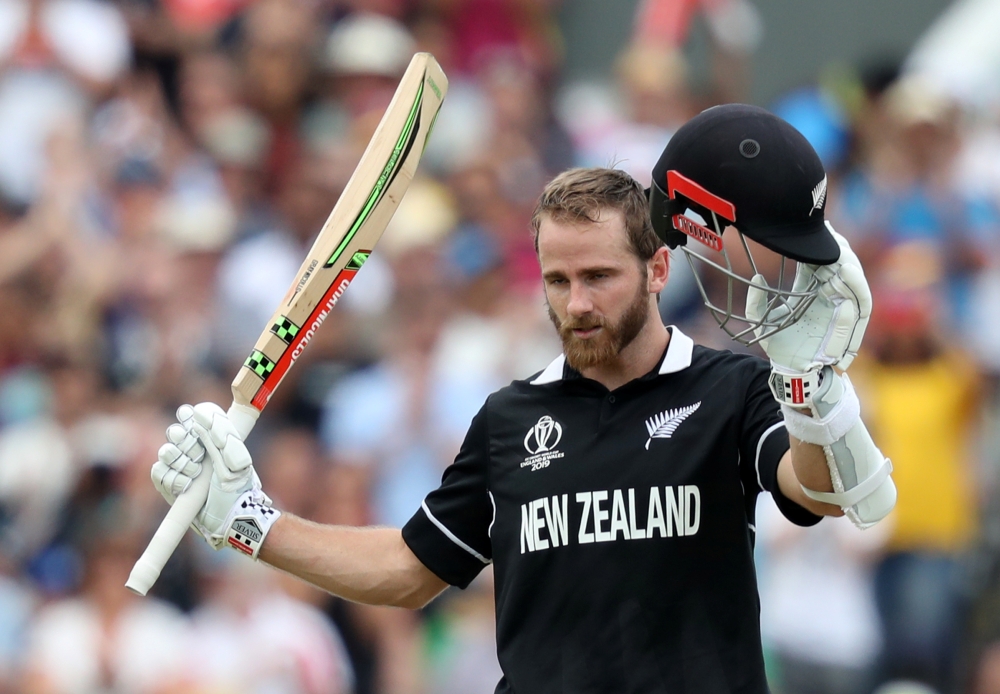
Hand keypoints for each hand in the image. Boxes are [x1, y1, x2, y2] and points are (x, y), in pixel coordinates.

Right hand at [152, 402, 272, 549]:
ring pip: (165, 451)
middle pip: (174, 431)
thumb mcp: (238, 461)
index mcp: (209, 438)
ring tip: (196, 475)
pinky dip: (172, 479)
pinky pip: (157, 471)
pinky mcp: (167, 483)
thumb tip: (201, 418)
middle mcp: (192, 449)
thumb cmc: (237, 489)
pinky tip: (187, 486)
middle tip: (200, 457)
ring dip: (181, 463)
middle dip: (187, 443)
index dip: (189, 416)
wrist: (228, 517)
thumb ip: (224, 437)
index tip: (196, 425)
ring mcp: (178, 466)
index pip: (190, 414)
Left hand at [746, 225, 870, 373]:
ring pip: (853, 277)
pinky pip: (859, 302)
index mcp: (809, 286)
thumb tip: (757, 277)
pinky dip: (857, 286)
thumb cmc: (779, 346)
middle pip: (839, 261)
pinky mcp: (849, 320)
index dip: (818, 242)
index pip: (817, 258)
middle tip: (828, 231)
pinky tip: (848, 271)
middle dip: (836, 246)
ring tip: (839, 248)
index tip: (814, 227)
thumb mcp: (761, 322)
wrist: (792, 370)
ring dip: (848, 262)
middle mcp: (828, 292)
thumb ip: (755, 302)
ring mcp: (840, 305)